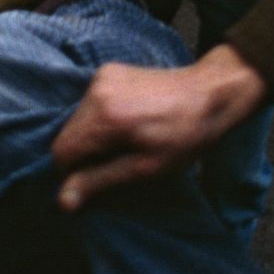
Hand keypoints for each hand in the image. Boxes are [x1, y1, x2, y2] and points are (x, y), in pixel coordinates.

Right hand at [51, 44, 268, 209]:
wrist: (210, 92)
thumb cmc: (185, 136)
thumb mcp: (145, 167)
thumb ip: (100, 180)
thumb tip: (63, 201)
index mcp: (105, 117)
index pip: (62, 151)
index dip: (74, 172)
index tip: (99, 179)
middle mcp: (96, 91)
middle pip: (67, 133)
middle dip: (84, 153)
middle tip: (118, 161)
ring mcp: (102, 78)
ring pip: (76, 119)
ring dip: (92, 136)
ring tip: (126, 141)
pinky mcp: (108, 71)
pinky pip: (89, 103)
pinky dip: (100, 117)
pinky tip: (127, 122)